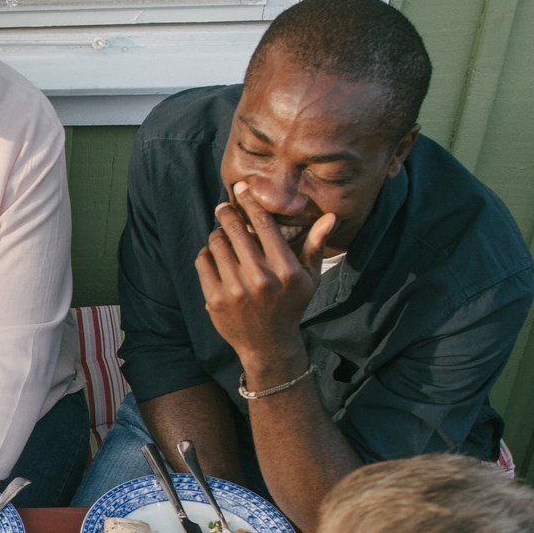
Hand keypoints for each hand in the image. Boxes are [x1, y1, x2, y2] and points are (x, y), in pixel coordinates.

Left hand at [194, 181, 336, 378]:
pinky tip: (215, 256)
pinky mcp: (215, 299)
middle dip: (227, 214)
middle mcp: (261, 278)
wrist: (268, 344)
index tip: (241, 188)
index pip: (263, 224)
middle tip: (224, 208)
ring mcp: (235, 290)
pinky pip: (203, 262)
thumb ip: (315, 245)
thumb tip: (330, 216)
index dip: (250, 201)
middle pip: (236, 230)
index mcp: (285, 269)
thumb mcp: (309, 278)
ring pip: (217, 243)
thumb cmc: (291, 304)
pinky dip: (207, 254)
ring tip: (222, 236)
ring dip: (217, 235)